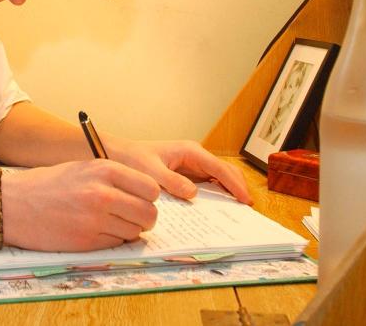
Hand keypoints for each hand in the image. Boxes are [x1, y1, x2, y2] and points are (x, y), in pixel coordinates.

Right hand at [2, 160, 159, 251]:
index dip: (149, 197)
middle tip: (132, 218)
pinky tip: (95, 231)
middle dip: (145, 218)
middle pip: (149, 213)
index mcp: (105, 170)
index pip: (151, 188)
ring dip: (128, 230)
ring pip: (135, 231)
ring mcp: (95, 220)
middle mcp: (103, 194)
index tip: (141, 200)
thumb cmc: (48, 185)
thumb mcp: (83, 168)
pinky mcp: (86, 241)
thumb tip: (145, 195)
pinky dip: (111, 240)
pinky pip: (116, 243)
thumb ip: (114, 179)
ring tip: (109, 223)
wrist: (12, 204)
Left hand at [106, 139, 253, 205]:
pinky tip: (219, 211)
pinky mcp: (187, 175)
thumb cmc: (132, 160)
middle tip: (247, 210)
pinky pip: (207, 185)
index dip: (235, 185)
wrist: (118, 156)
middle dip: (238, 188)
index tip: (246, 200)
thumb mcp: (150, 171)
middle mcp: (195, 157)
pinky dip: (216, 196)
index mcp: (190, 152)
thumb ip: (171, 181)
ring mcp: (192, 165)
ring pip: (219, 179)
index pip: (220, 168)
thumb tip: (193, 193)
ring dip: (229, 193)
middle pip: (225, 172)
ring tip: (238, 213)